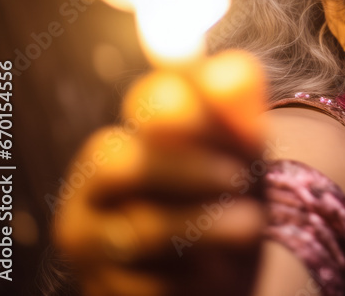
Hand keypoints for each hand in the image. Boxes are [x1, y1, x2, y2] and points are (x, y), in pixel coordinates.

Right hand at [54, 51, 268, 295]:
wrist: (219, 273)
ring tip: (252, 224)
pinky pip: (146, 284)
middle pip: (117, 160)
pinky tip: (218, 271)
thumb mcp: (242, 150)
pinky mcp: (104, 290)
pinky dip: (193, 276)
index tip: (248, 128)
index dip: (198, 108)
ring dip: (205, 225)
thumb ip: (239, 110)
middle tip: (240, 178)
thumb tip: (238, 71)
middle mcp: (96, 180)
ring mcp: (92, 239)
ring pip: (138, 229)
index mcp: (134, 129)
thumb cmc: (227, 197)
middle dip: (187, 168)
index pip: (152, 97)